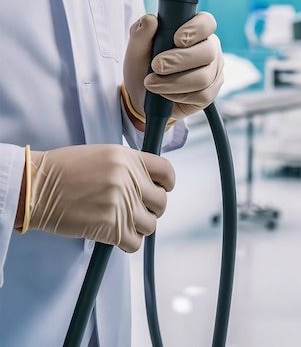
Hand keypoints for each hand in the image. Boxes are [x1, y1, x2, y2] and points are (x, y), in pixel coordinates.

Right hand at [24, 144, 174, 251]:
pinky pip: (134, 243)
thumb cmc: (64, 169)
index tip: (160, 189)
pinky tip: (114, 234)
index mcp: (127, 157)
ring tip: (121, 222)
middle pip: (161, 202)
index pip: (166, 172)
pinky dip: (127, 242)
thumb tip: (145, 182)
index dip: (166, 184)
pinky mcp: (111, 227)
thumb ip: (127, 166)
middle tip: (135, 209)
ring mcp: (121, 203)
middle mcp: (128, 179)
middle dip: (150, 208)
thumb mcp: (101, 154)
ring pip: (150, 225)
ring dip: (138, 226)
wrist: (38, 186)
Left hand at [123, 12, 223, 120]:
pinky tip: (165, 94)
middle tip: (157, 65)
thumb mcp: (137, 47)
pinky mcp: (210, 93)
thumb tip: (150, 20)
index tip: (176, 39)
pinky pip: (202, 96)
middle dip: (179, 60)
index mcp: (195, 31)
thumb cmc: (143, 64)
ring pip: (203, 77)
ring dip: (173, 82)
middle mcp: (209, 49)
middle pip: (208, 52)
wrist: (141, 92)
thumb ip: (141, 32)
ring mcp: (212, 72)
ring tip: (152, 83)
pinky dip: (179, 95)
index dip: (196, 29)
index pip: (207, 22)